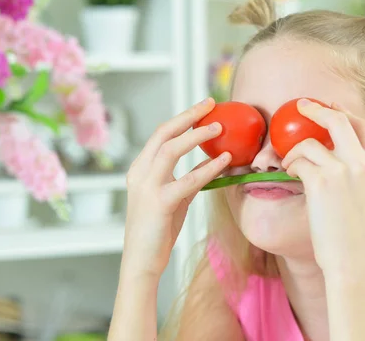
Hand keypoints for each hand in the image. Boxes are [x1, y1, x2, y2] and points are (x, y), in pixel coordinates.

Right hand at [122, 98, 231, 278]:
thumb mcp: (171, 198)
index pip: (161, 134)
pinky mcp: (159, 203)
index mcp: (139, 169)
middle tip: (211, 103)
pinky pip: (187, 179)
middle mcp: (139, 173)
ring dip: (197, 135)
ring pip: (171, 149)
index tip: (203, 107)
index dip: (182, 117)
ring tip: (219, 127)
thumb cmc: (157, 230)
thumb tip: (211, 162)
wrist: (141, 261)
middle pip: (164, 133)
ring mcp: (147, 187)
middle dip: (188, 115)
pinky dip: (208, 168)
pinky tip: (225, 161)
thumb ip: (184, 179)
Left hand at [281, 98, 364, 273]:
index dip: (344, 112)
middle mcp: (364, 163)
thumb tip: (332, 150)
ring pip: (309, 143)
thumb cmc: (354, 232)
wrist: (353, 258)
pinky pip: (297, 161)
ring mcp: (343, 170)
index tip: (329, 106)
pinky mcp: (321, 182)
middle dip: (316, 109)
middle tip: (300, 105)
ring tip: (289, 165)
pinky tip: (289, 175)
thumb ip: (359, 171)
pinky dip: (289, 165)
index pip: (363, 126)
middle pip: (338, 120)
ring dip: (293, 151)